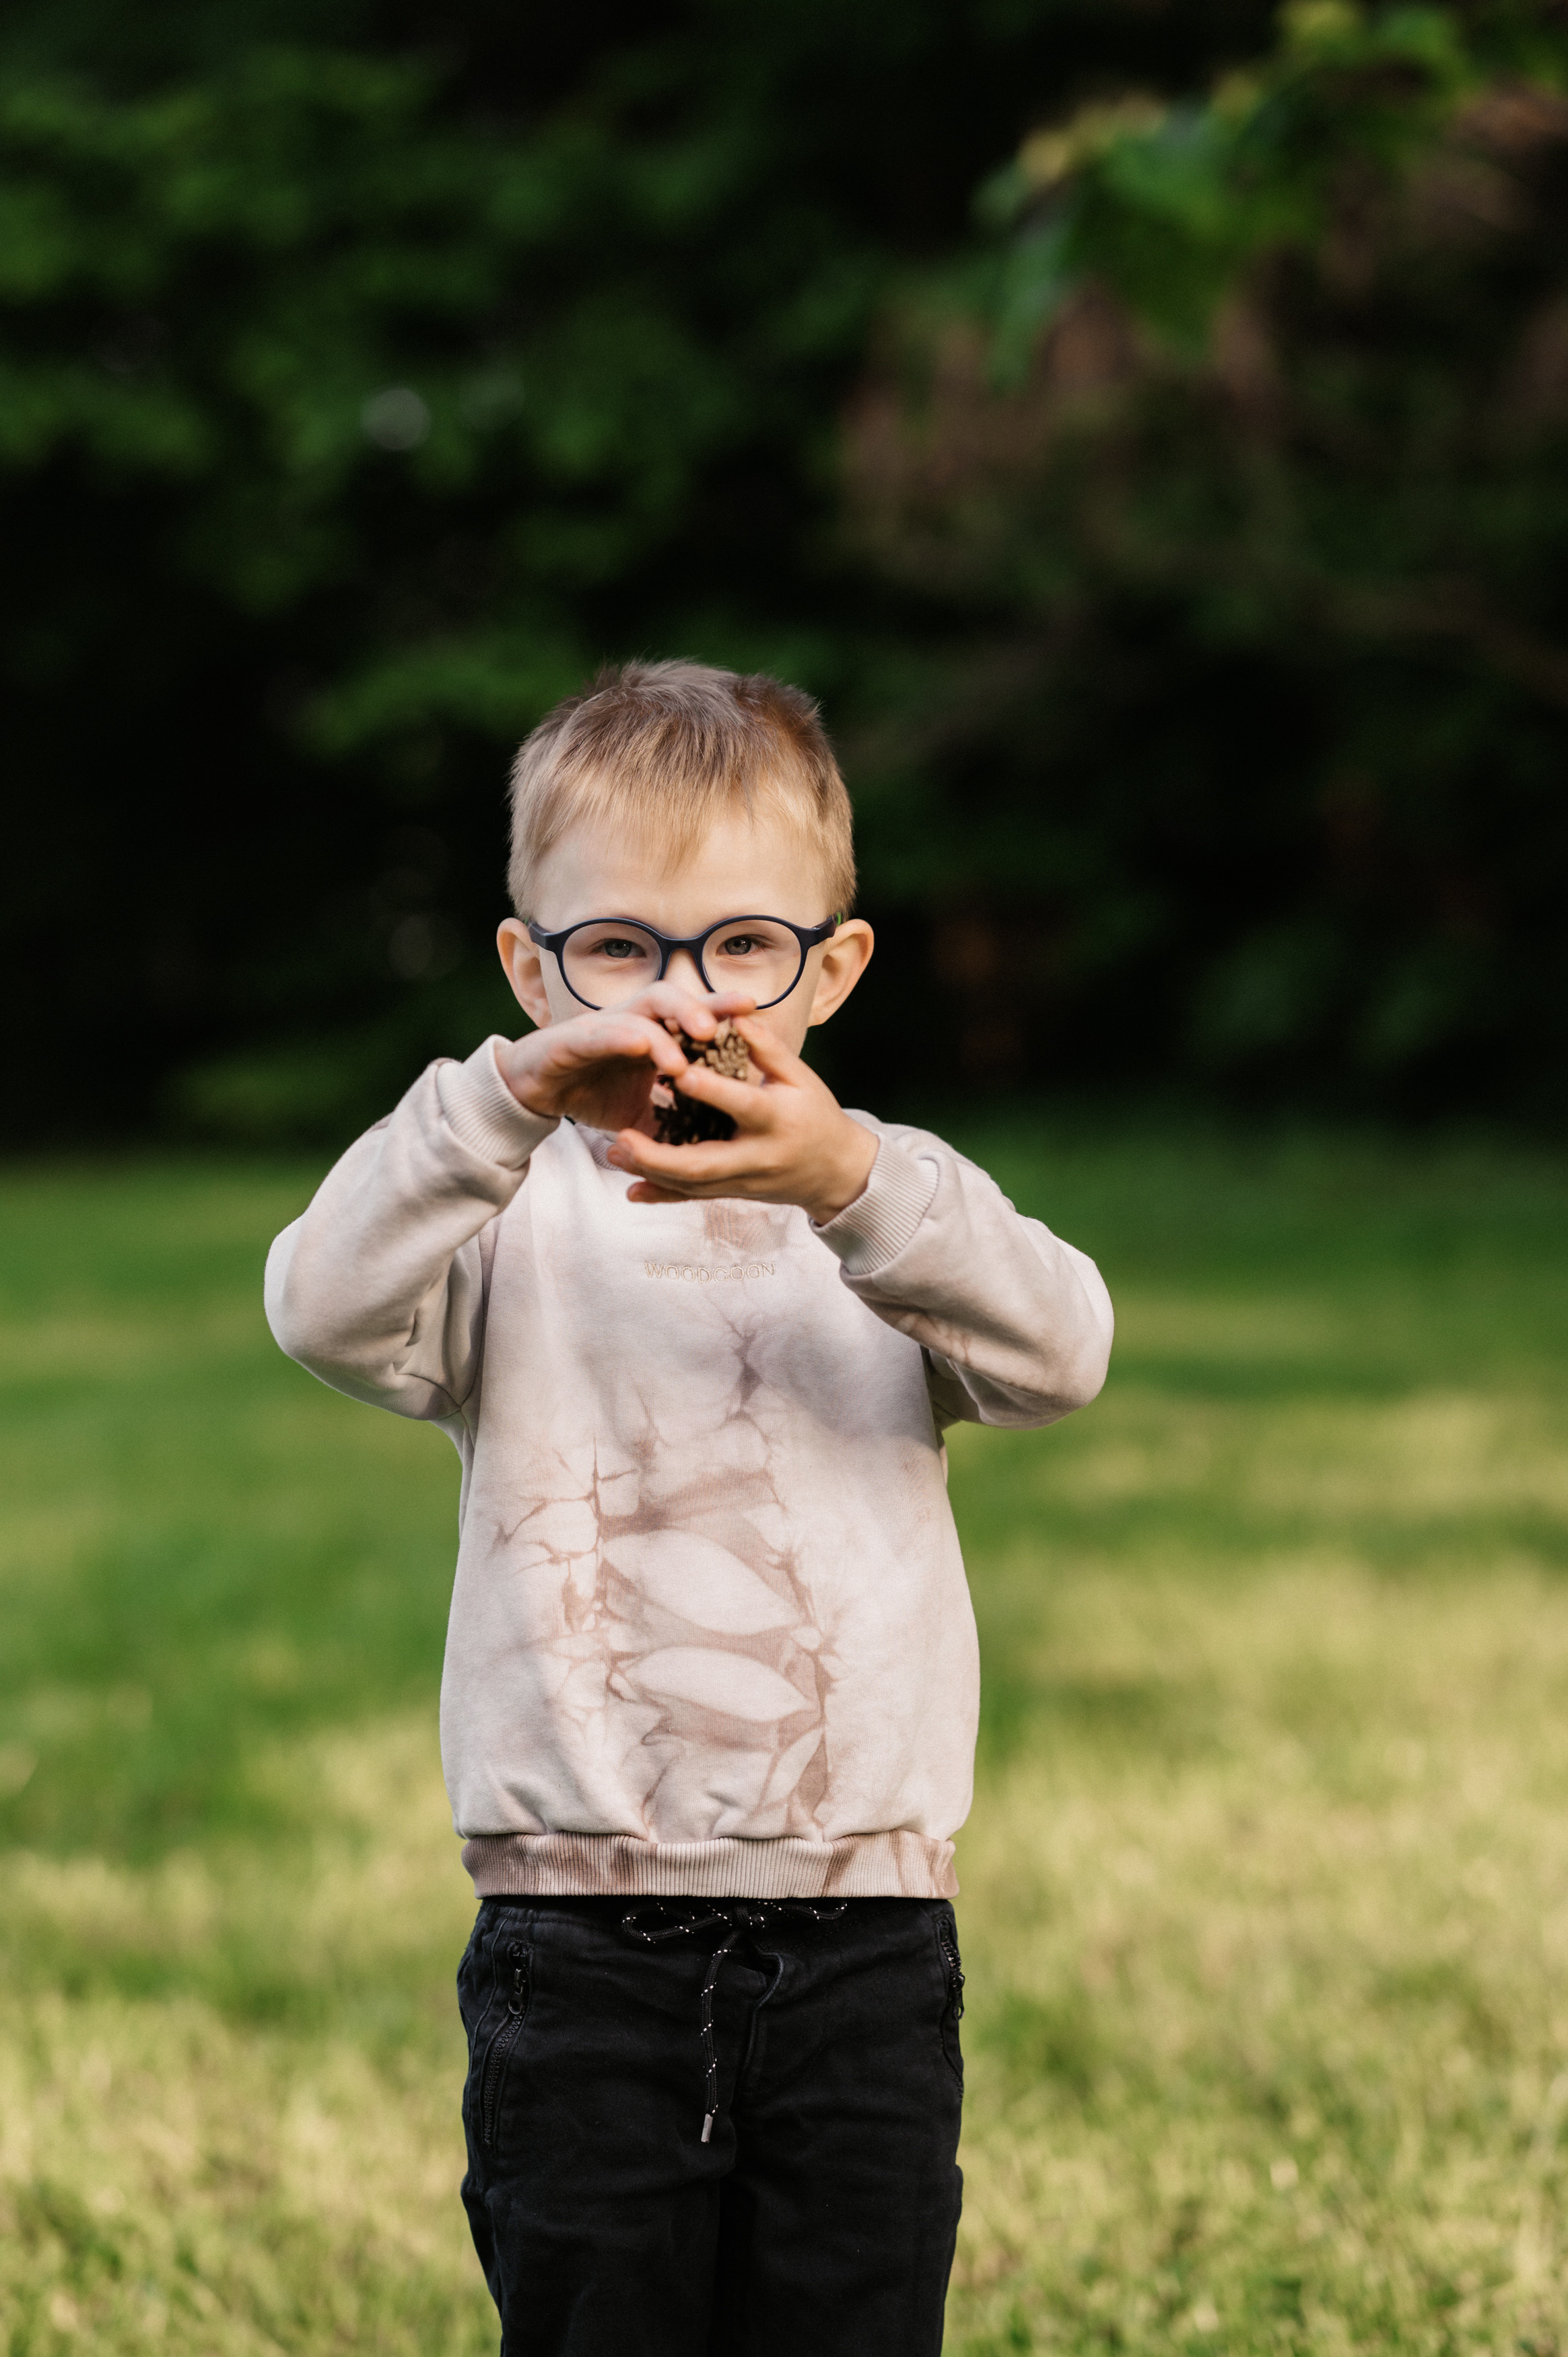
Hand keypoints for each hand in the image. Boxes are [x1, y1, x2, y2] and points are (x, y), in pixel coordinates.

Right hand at [495, 986, 756, 1132]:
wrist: (533, 1094)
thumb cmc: (590, 1092)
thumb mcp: (640, 1113)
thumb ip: (670, 1120)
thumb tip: (710, 1147)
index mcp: (651, 1034)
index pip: (690, 1015)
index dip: (721, 1010)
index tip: (755, 1009)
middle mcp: (632, 1022)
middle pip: (673, 998)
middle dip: (705, 1005)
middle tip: (735, 1018)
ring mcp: (603, 1027)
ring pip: (644, 1008)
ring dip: (673, 1022)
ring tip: (698, 1039)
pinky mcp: (573, 1039)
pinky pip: (601, 1031)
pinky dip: (623, 1035)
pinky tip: (642, 1043)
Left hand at [604, 1019, 878, 1224]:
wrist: (835, 1172)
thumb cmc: (817, 1116)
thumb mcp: (802, 1078)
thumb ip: (769, 1048)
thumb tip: (736, 1016)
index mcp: (777, 1120)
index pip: (742, 1105)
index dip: (712, 1090)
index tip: (679, 1073)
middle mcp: (756, 1157)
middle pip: (703, 1164)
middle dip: (659, 1156)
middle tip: (621, 1137)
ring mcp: (742, 1181)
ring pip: (691, 1185)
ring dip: (650, 1172)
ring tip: (613, 1151)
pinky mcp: (732, 1194)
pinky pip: (692, 1199)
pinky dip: (661, 1195)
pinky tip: (631, 1190)